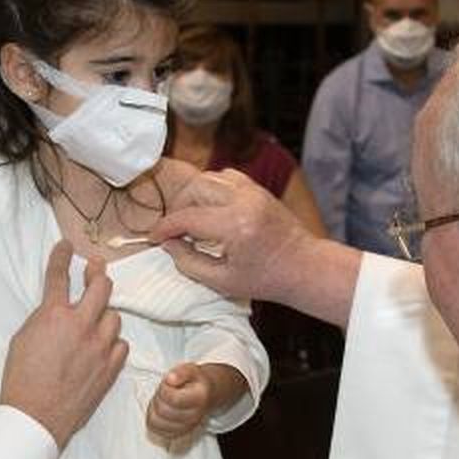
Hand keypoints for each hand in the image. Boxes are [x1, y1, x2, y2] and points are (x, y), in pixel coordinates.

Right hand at [0, 241, 127, 448]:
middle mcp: (81, 325)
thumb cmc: (21, 380)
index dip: (61, 256)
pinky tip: (102, 347)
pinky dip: (112, 343)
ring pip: (114, 317)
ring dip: (104, 315)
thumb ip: (44, 318)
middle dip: (98, 273)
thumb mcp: (23, 338)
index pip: (59, 275)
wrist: (36, 416)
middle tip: (95, 268)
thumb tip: (56, 309)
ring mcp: (100, 346)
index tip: (66, 246)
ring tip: (95, 320)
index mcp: (53, 315)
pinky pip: (120, 344)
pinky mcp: (111, 367)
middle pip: (101, 286)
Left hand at [146, 363, 214, 440]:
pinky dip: (153, 420)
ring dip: (154, 409)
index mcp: (199, 398)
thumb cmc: (196, 381)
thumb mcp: (191, 370)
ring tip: (162, 401)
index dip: (164, 389)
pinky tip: (160, 411)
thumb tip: (170, 379)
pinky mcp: (178, 433)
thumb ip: (181, 373)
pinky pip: (157, 430)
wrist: (206, 394)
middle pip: (163, 411)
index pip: (173, 399)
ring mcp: (187, 427)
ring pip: (157, 422)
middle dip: (158, 399)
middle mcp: (194, 416)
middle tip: (164, 391)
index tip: (168, 383)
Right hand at [149, 169, 358, 324]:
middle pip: (194, 189)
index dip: (165, 227)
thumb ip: (189, 262)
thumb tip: (168, 244)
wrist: (304, 267)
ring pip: (208, 177)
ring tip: (191, 219)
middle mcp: (244, 201)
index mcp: (236, 226)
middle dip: (178, 208)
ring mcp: (253, 191)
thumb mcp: (222, 281)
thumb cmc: (266, 280)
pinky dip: (211, 188)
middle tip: (175, 231)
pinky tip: (210, 208)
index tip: (154, 237)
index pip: (187, 218)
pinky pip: (225, 176)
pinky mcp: (259, 188)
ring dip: (193, 196)